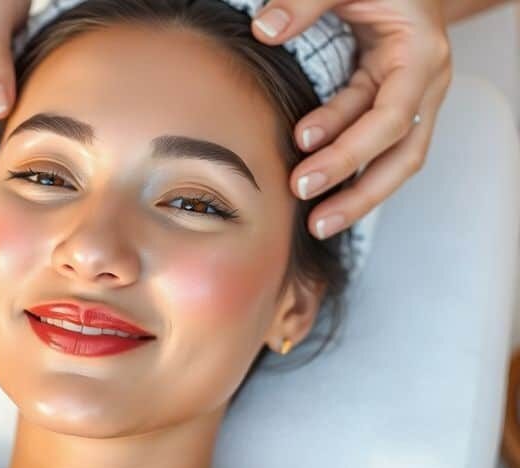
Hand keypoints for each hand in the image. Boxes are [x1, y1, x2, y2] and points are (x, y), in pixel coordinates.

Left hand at [251, 0, 452, 238]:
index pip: (391, 117)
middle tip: (315, 219)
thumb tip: (264, 30)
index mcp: (419, 55)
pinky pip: (379, 152)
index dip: (347, 145)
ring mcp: (414, 100)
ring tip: (318, 223)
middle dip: (359, 193)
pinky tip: (326, 196)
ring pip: (395, 163)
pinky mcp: (395, 108)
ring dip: (358, 196)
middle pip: (402, 156)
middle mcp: (425, 85)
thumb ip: (306, 1)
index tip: (302, 158)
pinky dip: (353, 175)